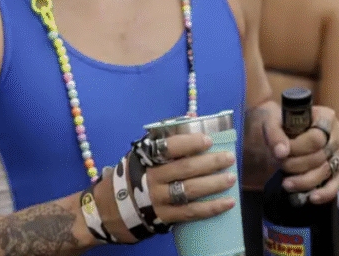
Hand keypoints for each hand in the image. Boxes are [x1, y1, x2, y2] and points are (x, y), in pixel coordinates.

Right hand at [94, 133, 235, 242]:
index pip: (168, 147)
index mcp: (144, 158)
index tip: (207, 140)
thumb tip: (189, 120)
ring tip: (231, 178)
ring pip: (190, 191)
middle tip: (229, 158)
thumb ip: (161, 142)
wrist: (107, 210)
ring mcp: (157, 200)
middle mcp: (151, 178)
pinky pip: (191, 212)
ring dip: (214, 184)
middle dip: (210, 163)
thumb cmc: (130, 177)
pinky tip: (227, 203)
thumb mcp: (137, 156)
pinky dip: (211, 208)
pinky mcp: (163, 218)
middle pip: (185, 169)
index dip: (189, 143)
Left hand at [263, 105, 338, 203]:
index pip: (315, 139)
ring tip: (287, 184)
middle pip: (321, 157)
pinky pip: (338, 183)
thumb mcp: (273, 123)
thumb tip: (281, 153)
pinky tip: (312, 198)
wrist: (289, 128)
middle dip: (297, 166)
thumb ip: (274, 135)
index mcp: (326, 116)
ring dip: (305, 181)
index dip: (297, 149)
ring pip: (327, 171)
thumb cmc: (282, 124)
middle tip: (281, 167)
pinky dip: (325, 193)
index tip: (280, 153)